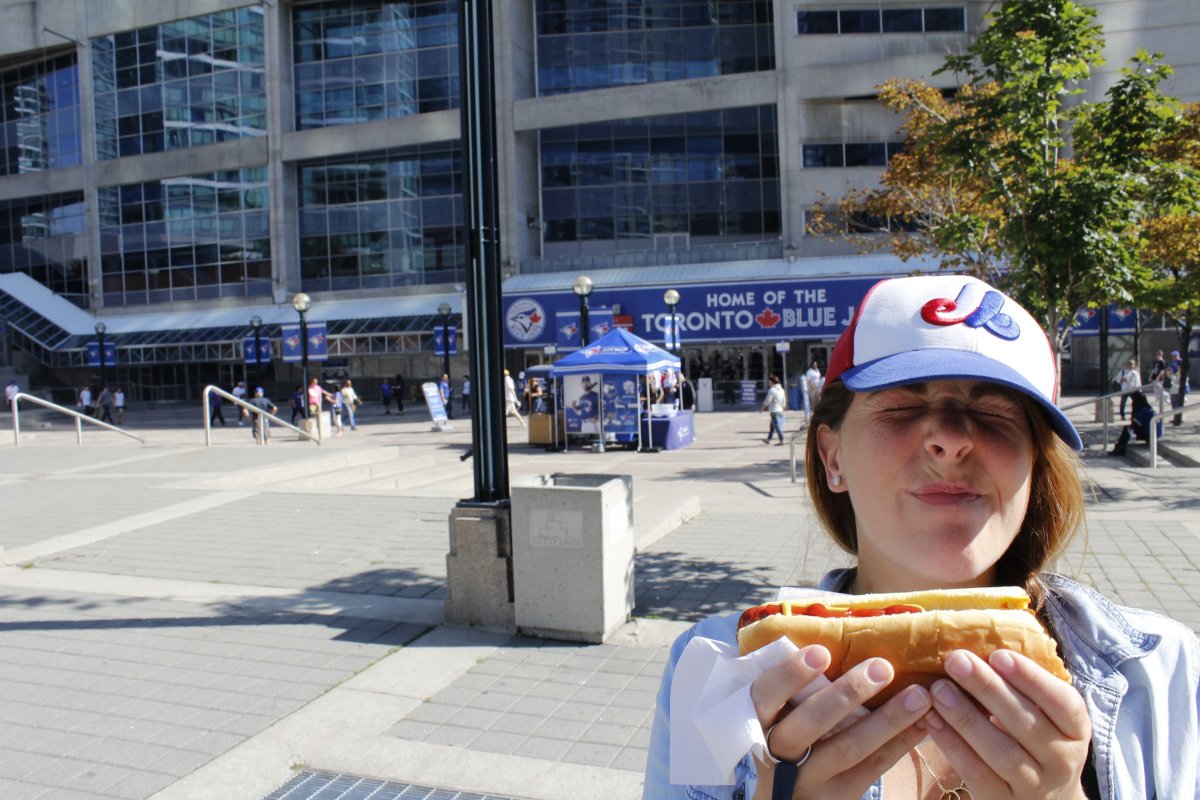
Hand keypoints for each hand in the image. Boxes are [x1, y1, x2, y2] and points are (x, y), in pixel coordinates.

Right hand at [750, 646, 931, 798]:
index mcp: (751, 723)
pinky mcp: (832, 798)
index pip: (765, 696)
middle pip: (812, 723)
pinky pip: (870, 770)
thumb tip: (826, 639)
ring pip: (848, 748)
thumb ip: (782, 687)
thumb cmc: (770, 734)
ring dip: (887, 721)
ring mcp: (805, 780)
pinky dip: (897, 746)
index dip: (791, 674)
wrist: (770, 793)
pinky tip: (921, 724)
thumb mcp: (762, 712)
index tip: (822, 651)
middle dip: (849, 694)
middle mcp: (776, 754)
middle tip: (883, 667)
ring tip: (919, 696)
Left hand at [923, 649, 1090, 799]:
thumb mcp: (1045, 715)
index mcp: (1076, 730)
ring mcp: (1035, 786)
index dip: (1032, 679)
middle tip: (956, 660)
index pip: (1062, 703)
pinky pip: (978, 774)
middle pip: (1026, 724)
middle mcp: (1062, 760)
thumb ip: (1023, 686)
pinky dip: (953, 746)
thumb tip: (980, 637)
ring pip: (1002, 752)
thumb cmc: (1035, 740)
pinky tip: (932, 721)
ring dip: (966, 718)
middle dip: (988, 689)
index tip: (998, 655)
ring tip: (938, 689)